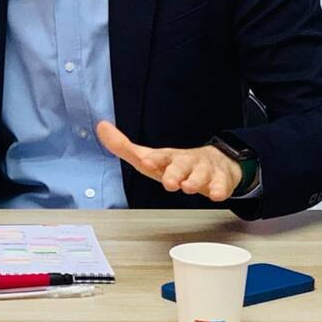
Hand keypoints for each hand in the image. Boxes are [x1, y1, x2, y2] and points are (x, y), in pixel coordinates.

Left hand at [96, 121, 242, 202]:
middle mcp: (186, 161)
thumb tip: (100, 126)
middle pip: (180, 165)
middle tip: (170, 182)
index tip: (147, 161)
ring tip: (189, 186)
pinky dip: (220, 189)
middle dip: (174, 173)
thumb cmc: (175, 164)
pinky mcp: (220, 180)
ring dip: (195, 181)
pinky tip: (216, 194)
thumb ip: (123, 146)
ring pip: (201, 175)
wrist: (215, 163)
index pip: (159, 156)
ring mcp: (204, 170)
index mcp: (167, 157)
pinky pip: (221, 185)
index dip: (153, 159)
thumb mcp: (149, 158)